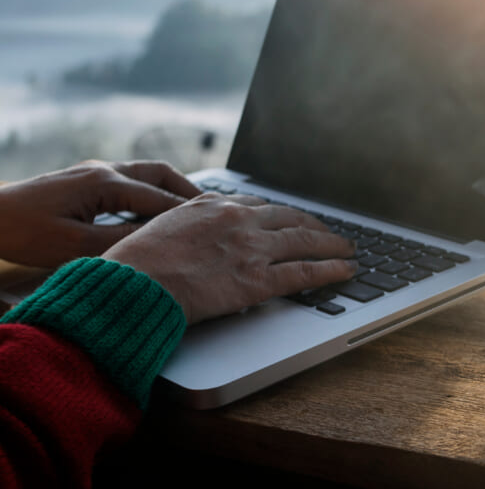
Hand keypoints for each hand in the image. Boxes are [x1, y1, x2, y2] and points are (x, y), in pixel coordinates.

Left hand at [0, 160, 201, 267]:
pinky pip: (129, 180)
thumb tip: (159, 241)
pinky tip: (154, 211)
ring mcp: (92, 171)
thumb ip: (122, 240)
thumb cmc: (23, 233)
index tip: (216, 226)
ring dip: (171, 188)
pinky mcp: (83, 179)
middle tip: (214, 210)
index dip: (190, 214)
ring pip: (146, 173)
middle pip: (160, 174)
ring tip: (191, 209)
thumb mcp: (75, 245)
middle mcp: (103, 170)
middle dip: (189, 191)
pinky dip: (151, 192)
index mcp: (105, 183)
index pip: (161, 199)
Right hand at [103, 193, 357, 323]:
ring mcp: (251, 248)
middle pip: (289, 218)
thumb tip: (198, 236)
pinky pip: (306, 272)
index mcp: (211, 205)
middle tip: (329, 231)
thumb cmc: (135, 263)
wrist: (133, 284)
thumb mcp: (160, 228)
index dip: (280, 214)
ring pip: (305, 240)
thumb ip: (188, 226)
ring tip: (348, 249)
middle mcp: (237, 220)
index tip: (290, 218)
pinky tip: (346, 270)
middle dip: (313, 224)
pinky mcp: (258, 279)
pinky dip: (331, 270)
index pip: (256, 205)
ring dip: (332, 244)